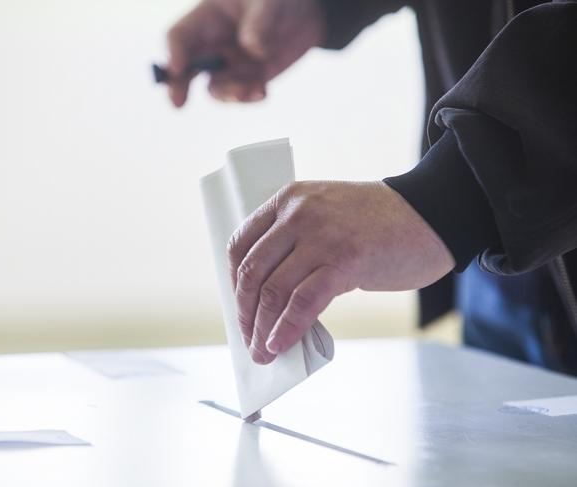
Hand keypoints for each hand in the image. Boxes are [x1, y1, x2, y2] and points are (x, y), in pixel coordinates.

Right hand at [166, 0, 324, 106]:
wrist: (306, 14)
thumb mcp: (270, 1)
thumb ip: (260, 22)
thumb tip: (253, 50)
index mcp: (207, 18)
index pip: (180, 36)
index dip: (174, 52)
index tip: (178, 69)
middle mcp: (213, 44)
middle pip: (186, 68)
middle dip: (178, 85)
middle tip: (177, 103)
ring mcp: (229, 65)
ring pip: (215, 88)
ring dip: (228, 94)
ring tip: (250, 91)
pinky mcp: (248, 79)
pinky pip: (241, 95)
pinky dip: (250, 97)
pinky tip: (263, 93)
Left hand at [227, 181, 454, 363]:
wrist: (430, 215)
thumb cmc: (377, 223)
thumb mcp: (326, 216)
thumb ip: (296, 243)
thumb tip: (269, 297)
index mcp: (288, 199)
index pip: (240, 243)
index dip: (234, 281)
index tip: (240, 306)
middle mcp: (299, 214)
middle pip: (252, 271)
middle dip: (245, 312)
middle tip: (248, 337)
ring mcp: (322, 236)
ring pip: (274, 290)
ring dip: (262, 328)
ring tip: (262, 351)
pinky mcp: (345, 260)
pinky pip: (303, 302)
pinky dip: (286, 328)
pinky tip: (280, 344)